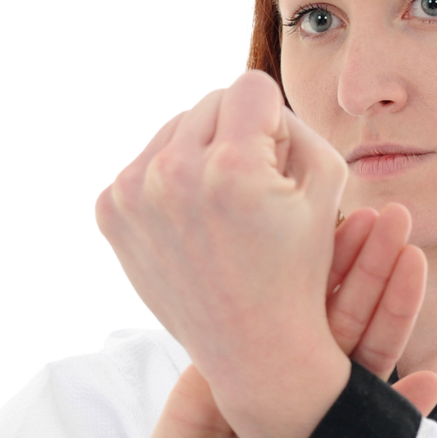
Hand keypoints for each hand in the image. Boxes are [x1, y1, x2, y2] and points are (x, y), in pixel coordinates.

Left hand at [95, 71, 358, 437]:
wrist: (254, 350)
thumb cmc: (300, 269)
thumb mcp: (327, 184)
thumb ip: (296, 123)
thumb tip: (252, 103)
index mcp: (230, 167)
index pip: (251, 87)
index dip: (276, 123)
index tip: (278, 168)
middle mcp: (172, 175)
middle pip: (209, 102)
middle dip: (237, 135)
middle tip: (254, 195)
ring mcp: (132, 195)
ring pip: (174, 128)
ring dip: (201, 154)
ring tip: (223, 210)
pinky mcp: (109, 213)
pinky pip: (145, 163)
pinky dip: (170, 183)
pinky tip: (193, 223)